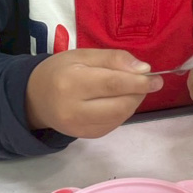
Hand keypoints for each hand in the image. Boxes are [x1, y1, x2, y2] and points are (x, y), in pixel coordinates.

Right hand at [25, 49, 163, 138]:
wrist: (35, 98)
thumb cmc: (60, 70)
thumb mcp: (83, 55)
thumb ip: (113, 59)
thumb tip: (143, 69)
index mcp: (71, 82)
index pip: (113, 84)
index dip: (138, 82)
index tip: (156, 79)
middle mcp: (74, 109)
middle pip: (119, 105)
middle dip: (139, 93)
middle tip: (146, 82)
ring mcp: (79, 127)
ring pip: (120, 117)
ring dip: (133, 102)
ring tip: (131, 89)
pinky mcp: (86, 136)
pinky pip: (114, 124)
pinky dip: (123, 112)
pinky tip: (117, 101)